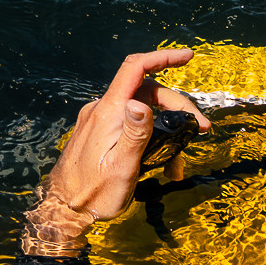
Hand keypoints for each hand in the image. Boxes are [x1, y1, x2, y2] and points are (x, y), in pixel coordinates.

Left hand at [41, 49, 209, 222]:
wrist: (64, 208)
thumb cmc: (93, 193)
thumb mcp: (121, 167)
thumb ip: (134, 134)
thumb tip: (141, 103)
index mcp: (107, 112)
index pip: (135, 69)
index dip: (163, 57)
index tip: (188, 56)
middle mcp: (101, 109)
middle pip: (146, 91)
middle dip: (177, 106)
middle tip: (202, 129)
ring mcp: (99, 120)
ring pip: (141, 109)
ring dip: (166, 127)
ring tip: (179, 160)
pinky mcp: (99, 132)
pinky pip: (129, 124)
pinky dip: (150, 138)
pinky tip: (162, 165)